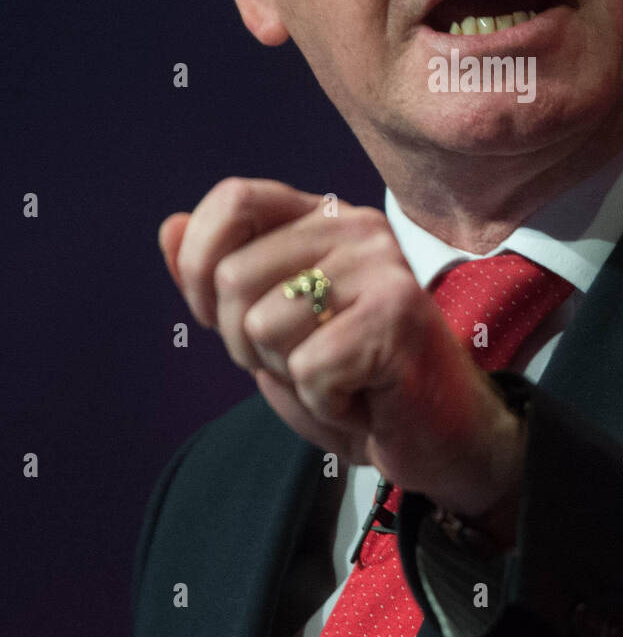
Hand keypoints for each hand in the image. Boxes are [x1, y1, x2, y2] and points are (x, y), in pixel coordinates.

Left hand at [158, 178, 524, 521]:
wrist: (437, 438)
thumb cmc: (354, 382)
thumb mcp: (270, 329)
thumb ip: (219, 279)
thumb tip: (170, 226)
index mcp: (323, 217)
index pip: (234, 198)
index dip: (200, 266)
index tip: (223, 317)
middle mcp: (355, 228)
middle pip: (232, 275)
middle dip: (248, 344)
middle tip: (307, 360)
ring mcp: (381, 266)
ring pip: (263, 325)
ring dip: (288, 374)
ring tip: (340, 376)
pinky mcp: (397, 315)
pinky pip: (307, 368)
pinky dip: (326, 402)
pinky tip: (363, 396)